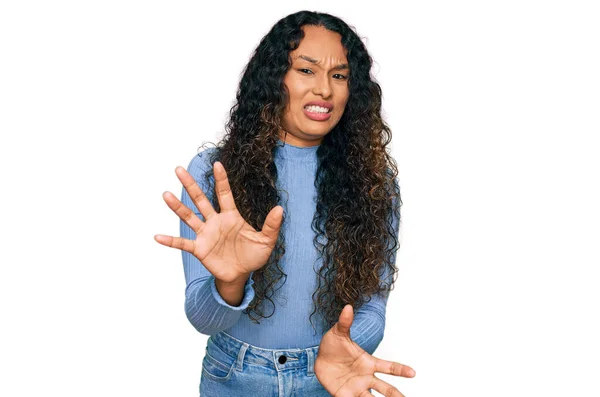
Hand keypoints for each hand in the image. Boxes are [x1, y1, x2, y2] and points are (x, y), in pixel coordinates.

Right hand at [154, 161, 283, 283]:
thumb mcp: (266, 241)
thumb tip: (280, 208)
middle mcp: (215, 221)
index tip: (217, 164)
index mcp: (231, 216)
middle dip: (190, 185)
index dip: (221, 179)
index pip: (224, 194)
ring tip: (166, 194)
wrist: (242, 275)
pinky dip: (170, 240)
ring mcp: (206, 234)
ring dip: (177, 206)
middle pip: (201, 199)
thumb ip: (272, 225)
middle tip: (179, 169)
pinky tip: (158, 236)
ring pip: (189, 216)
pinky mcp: (199, 249)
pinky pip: (183, 243)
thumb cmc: (253, 255)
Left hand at [315, 305, 415, 396]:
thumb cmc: (333, 345)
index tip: (413, 373)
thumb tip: (348, 307)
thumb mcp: (338, 333)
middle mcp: (366, 377)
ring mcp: (357, 388)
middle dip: (396, 395)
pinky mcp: (345, 395)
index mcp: (368, 363)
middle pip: (386, 389)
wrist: (318, 358)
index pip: (388, 367)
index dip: (401, 369)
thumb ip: (345, 323)